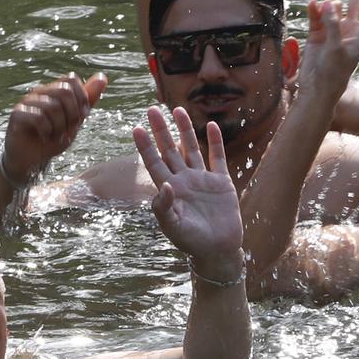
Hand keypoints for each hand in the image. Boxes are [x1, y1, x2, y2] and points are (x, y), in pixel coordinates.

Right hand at [2, 73, 106, 182]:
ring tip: (54, 136)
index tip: (81, 117)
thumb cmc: (52, 140)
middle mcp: (39, 93)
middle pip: (64, 90)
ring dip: (59, 127)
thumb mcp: (75, 121)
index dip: (81, 98)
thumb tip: (102, 77)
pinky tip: (44, 137)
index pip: (71, 79)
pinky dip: (46, 131)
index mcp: (53, 91)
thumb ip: (88, 99)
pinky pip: (38, 117)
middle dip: (72, 114)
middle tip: (67, 129)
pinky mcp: (17, 114)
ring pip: (53, 106)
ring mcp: (27, 102)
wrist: (31, 160)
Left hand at [134, 106, 241, 279]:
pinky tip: (210, 125)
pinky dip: (215, 142)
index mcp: (169, 189)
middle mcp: (183, 180)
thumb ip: (164, 207)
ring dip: (184, 129)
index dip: (145, 146)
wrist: (217, 250)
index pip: (153, 162)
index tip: (137, 128)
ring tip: (177, 109)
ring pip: (192, 148)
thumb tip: (164, 185)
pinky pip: (217, 157)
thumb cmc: (191, 241)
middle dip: (161, 129)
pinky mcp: (221, 182)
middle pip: (169, 149)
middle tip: (152, 109)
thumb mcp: (173, 226)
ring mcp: (202, 179)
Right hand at [302, 0, 358, 96]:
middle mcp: (349, 28)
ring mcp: (333, 30)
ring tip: (322, 13)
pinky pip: (317, 15)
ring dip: (328, 7)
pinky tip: (313, 5)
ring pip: (333, 7)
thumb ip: (333, 23)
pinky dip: (315, 10)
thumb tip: (327, 2)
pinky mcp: (317, 33)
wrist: (316, 88)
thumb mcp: (336, 49)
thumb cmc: (334, 73)